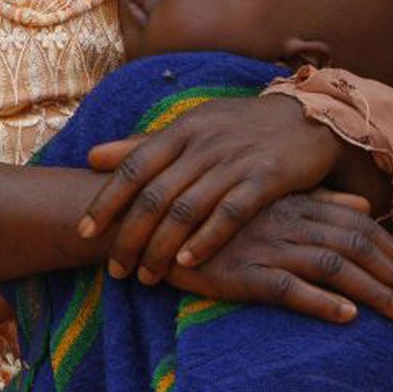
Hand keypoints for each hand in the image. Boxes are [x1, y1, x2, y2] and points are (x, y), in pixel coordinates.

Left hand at [80, 96, 342, 283]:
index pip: (131, 167)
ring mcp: (234, 161)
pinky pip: (231, 213)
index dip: (106, 201)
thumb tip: (91, 156)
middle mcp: (201, 144)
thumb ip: (142, 146)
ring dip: (161, 246)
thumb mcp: (189, 128)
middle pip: (154, 195)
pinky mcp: (267, 178)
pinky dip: (206, 239)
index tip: (83, 231)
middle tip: (115, 268)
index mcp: (179, 131)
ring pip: (186, 208)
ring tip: (146, 276)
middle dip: (130, 235)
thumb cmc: (238, 127)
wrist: (308, 115)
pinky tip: (188, 264)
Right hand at [164, 190, 392, 324]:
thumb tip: (363, 203)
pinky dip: (321, 302)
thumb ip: (313, 197)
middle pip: (352, 244)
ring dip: (370, 291)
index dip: (387, 246)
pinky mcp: (238, 270)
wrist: (141, 218)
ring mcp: (261, 244)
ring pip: (330, 265)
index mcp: (289, 198)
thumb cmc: (205, 211)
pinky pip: (288, 287)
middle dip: (388, 273)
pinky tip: (347, 316)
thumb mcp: (264, 196)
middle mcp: (281, 219)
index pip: (355, 220)